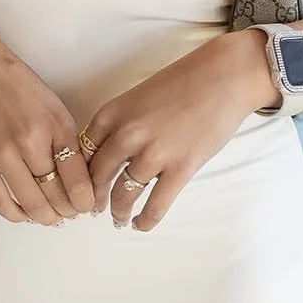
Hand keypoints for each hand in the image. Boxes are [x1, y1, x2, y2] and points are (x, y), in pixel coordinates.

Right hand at [0, 19, 96, 226]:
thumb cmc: (14, 82)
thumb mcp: (52, 104)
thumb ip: (65, 138)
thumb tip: (78, 176)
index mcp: (55, 125)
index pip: (79, 179)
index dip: (85, 200)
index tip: (87, 206)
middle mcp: (31, 140)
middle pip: (56, 195)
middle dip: (67, 212)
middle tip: (70, 214)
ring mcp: (2, 152)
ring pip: (31, 203)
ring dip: (44, 218)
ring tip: (50, 218)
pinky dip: (15, 215)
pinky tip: (23, 215)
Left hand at [80, 32, 263, 232]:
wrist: (224, 77)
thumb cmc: (184, 80)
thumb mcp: (139, 95)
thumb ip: (122, 121)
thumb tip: (111, 150)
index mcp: (113, 113)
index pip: (83, 151)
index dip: (79, 172)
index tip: (81, 183)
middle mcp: (127, 135)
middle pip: (98, 176)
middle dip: (94, 197)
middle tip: (95, 208)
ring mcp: (153, 154)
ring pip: (123, 195)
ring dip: (119, 211)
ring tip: (119, 219)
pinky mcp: (180, 169)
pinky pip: (155, 205)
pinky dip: (145, 220)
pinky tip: (141, 225)